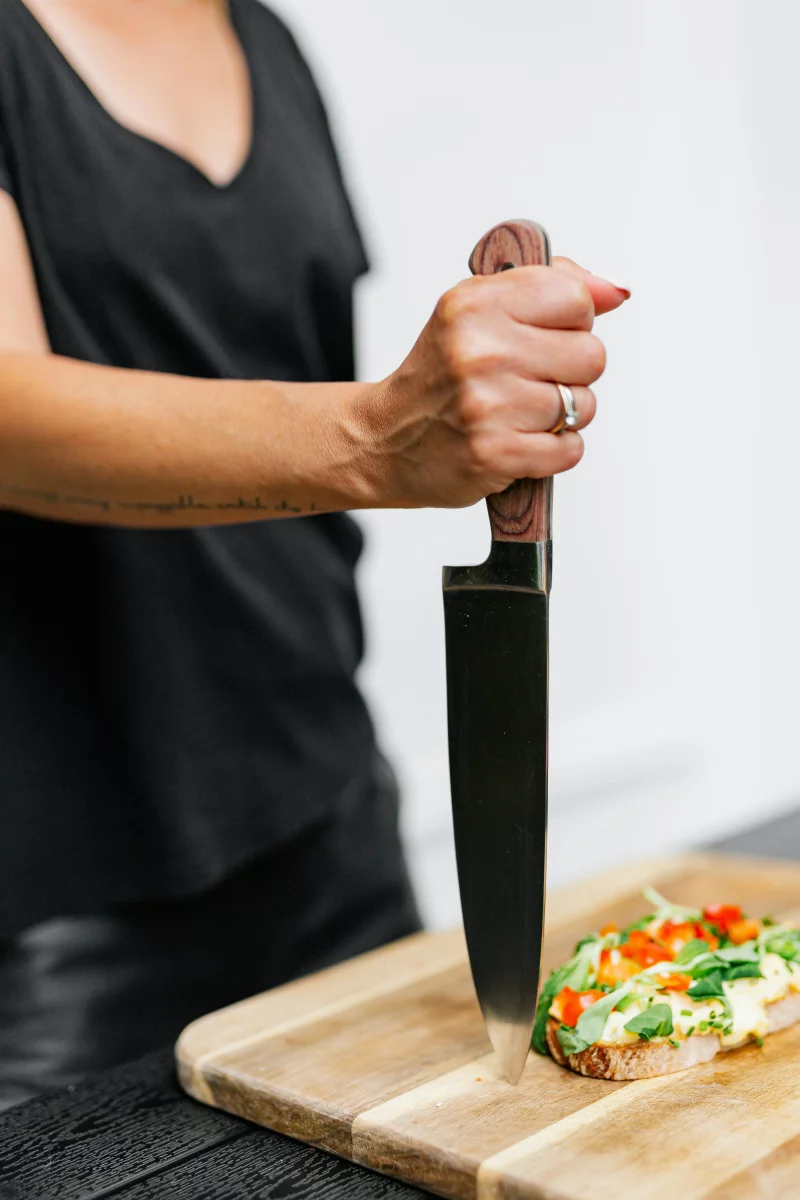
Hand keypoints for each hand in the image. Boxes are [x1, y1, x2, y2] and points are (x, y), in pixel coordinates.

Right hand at [354, 258, 628, 508]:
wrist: (385, 440)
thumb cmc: (440, 376)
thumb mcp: (478, 312)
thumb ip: (550, 288)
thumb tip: (616, 290)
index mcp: (474, 304)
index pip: (575, 299)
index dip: (571, 322)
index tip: (542, 336)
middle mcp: (479, 350)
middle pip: (591, 355)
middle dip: (571, 373)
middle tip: (529, 381)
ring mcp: (486, 405)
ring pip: (583, 406)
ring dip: (561, 416)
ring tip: (519, 414)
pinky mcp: (495, 453)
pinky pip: (569, 449)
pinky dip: (553, 452)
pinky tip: (519, 442)